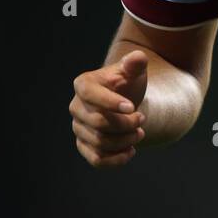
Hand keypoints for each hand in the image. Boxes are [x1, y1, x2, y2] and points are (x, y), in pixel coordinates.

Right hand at [69, 49, 148, 167]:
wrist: (126, 102)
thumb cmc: (128, 83)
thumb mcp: (133, 70)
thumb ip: (135, 63)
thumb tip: (137, 58)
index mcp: (84, 85)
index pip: (90, 95)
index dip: (110, 103)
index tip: (132, 107)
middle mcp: (76, 107)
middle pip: (98, 123)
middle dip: (125, 124)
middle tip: (142, 119)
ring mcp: (79, 128)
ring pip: (100, 142)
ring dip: (125, 141)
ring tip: (140, 133)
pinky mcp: (85, 146)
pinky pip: (96, 159)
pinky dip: (116, 159)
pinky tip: (131, 151)